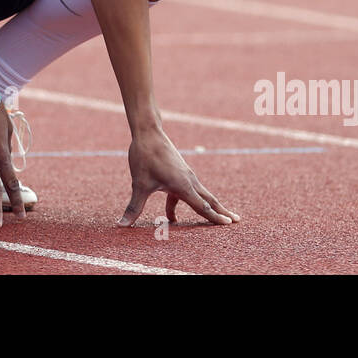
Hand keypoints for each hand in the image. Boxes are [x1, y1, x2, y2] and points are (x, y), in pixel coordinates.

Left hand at [118, 127, 239, 226]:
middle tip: (236, 221)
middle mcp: (188, 181)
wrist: (148, 132)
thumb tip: (121, 225)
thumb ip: (134, 207)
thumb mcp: (139, 184)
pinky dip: (187, 203)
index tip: (229, 223)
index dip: (215, 217)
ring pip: (200, 195)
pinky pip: (187, 192)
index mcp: (182, 185)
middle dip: (221, 211)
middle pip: (209, 200)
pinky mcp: (179, 173)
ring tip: (219, 217)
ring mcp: (185, 176)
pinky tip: (172, 217)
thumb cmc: (145, 156)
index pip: (202, 206)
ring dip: (208, 207)